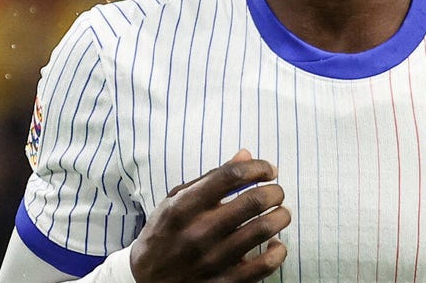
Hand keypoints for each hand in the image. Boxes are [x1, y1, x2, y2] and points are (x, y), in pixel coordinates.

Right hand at [128, 149, 289, 281]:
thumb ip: (211, 178)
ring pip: (264, 230)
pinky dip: (278, 251)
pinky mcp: (223, 282)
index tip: (268, 170)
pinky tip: (275, 244)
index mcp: (185, 206)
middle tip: (276, 192)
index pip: (231, 175)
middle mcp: (199, 232)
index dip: (258, 167)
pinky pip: (264, 266)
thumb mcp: (176, 200)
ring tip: (280, 213)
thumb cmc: (164, 233)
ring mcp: (212, 259)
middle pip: (254, 201)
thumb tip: (246, 155)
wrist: (144, 281)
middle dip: (274, 191)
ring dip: (281, 217)